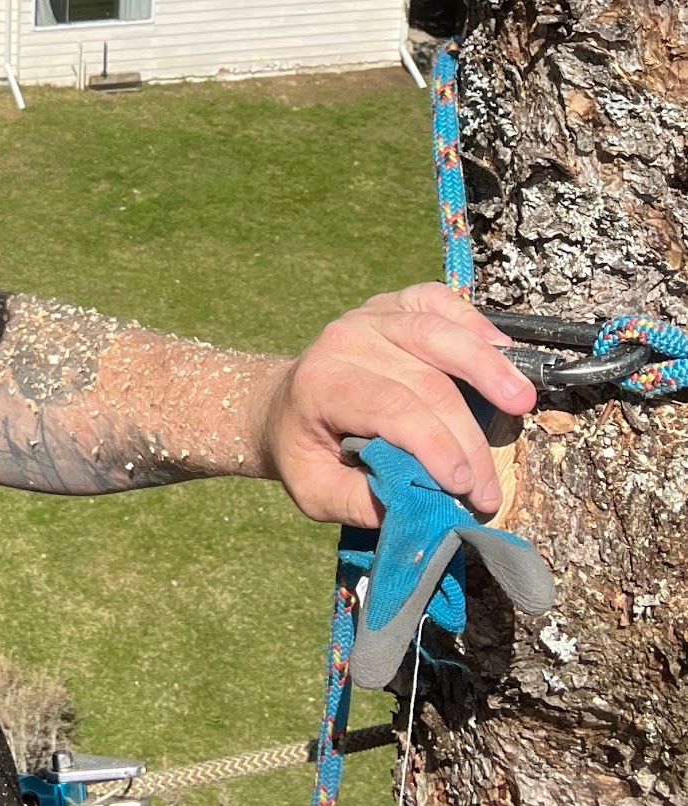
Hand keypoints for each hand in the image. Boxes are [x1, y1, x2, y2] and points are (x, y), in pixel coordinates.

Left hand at [256, 283, 535, 526]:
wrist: (282, 404)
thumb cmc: (304, 450)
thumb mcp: (314, 491)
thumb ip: (360, 501)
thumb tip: (418, 504)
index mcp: (322, 383)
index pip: (391, 407)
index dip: (436, 444)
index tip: (466, 487)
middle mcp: (345, 340)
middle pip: (425, 381)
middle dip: (467, 438)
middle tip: (491, 489)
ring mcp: (370, 316)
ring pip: (437, 333)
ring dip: (486, 367)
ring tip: (522, 402)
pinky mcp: (392, 305)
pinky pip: (436, 301)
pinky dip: (472, 321)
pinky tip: (502, 348)